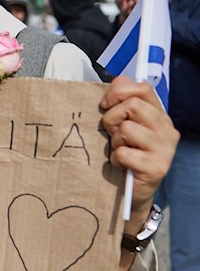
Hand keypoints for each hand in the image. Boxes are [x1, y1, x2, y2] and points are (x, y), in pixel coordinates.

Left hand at [100, 76, 178, 215]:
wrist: (132, 192)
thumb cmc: (126, 155)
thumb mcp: (123, 126)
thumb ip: (122, 102)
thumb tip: (119, 78)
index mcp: (159, 116)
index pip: (143, 89)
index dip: (118, 92)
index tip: (104, 104)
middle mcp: (167, 130)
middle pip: (133, 106)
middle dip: (112, 117)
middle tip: (110, 132)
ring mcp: (164, 149)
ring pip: (127, 129)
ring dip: (114, 141)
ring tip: (118, 150)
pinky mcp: (156, 168)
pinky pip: (125, 153)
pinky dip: (116, 159)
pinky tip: (120, 164)